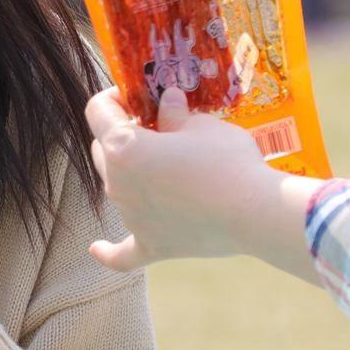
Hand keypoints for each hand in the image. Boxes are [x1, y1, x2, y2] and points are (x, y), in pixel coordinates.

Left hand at [82, 85, 282, 269]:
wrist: (254, 212)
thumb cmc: (226, 160)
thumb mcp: (201, 125)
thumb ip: (174, 114)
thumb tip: (167, 101)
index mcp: (123, 147)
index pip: (98, 111)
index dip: (114, 97)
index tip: (136, 94)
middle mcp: (117, 184)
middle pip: (104, 149)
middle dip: (123, 132)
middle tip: (157, 126)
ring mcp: (131, 217)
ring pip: (117, 186)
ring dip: (131, 172)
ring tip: (165, 165)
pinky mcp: (151, 245)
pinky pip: (121, 254)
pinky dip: (108, 251)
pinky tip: (96, 248)